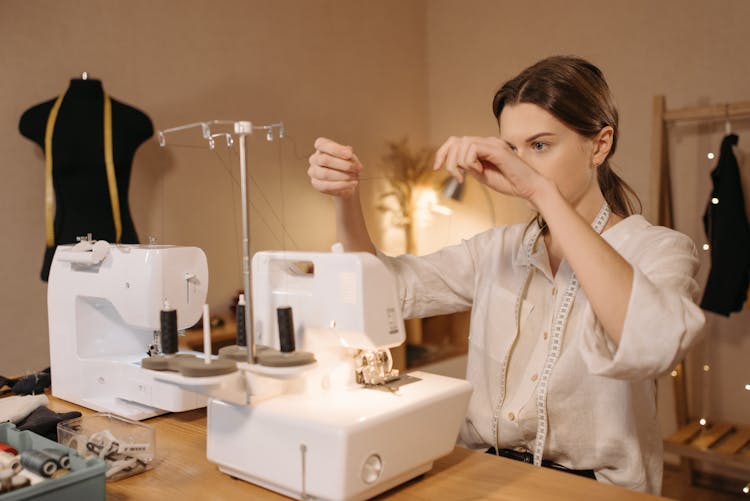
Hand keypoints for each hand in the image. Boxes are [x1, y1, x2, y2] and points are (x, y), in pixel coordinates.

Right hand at [308, 137, 362, 198]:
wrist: (347, 183)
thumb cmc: (347, 166)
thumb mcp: (350, 157)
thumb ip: (348, 153)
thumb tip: (348, 151)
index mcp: (321, 147)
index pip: (323, 144)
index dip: (336, 149)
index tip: (350, 154)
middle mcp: (314, 158)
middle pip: (325, 160)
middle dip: (344, 165)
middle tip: (358, 169)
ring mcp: (313, 172)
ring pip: (325, 174)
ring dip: (343, 176)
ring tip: (355, 177)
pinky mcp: (316, 184)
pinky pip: (327, 186)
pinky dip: (342, 185)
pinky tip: (352, 184)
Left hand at [432, 136, 548, 203]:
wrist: (529, 188)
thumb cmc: (509, 183)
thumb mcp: (482, 175)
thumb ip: (470, 167)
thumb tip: (455, 163)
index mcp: (483, 147)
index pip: (456, 141)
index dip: (442, 153)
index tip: (436, 168)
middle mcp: (488, 142)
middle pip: (455, 140)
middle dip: (447, 159)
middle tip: (456, 177)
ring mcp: (493, 143)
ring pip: (462, 144)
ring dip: (458, 163)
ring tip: (465, 177)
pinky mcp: (497, 149)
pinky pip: (473, 149)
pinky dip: (469, 162)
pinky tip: (479, 171)